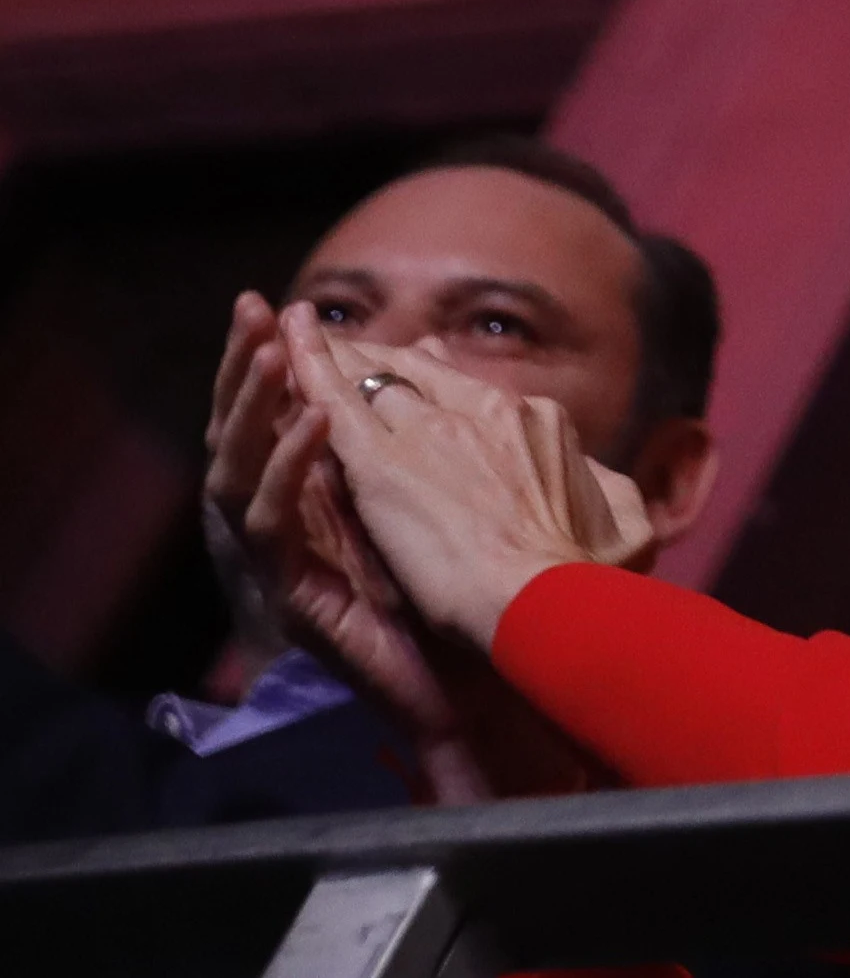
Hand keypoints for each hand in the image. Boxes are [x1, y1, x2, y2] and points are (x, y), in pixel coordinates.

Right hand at [207, 298, 462, 747]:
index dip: (278, 363)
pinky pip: (271, 525)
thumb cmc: (470, 584)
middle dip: (245, 370)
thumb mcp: (446, 487)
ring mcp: (284, 563)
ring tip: (272, 355)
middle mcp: (291, 526)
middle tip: (254, 310)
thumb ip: (425, 428)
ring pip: (236, 474)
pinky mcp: (290, 596)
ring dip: (254, 409)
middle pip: (243, 435)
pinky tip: (311, 427)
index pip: (281, 416)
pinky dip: (288, 471)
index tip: (284, 304)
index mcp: (320, 498)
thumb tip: (432, 353)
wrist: (484, 673)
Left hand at [289, 328, 652, 652]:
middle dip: (371, 355)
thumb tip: (595, 476)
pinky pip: (334, 410)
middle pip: (414, 372)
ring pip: (370, 381)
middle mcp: (485, 412)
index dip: (425, 369)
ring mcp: (433, 434)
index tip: (401, 357)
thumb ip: (593, 482)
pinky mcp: (384, 468)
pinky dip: (308, 381)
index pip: (465, 385)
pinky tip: (279, 362)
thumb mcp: (603, 512)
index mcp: (533, 423)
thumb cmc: (585, 572)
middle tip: (328, 335)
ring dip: (328, 356)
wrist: (553, 600)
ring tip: (289, 331)